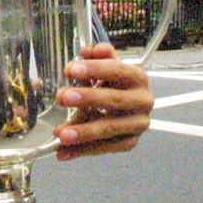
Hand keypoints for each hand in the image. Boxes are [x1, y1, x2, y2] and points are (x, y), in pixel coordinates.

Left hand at [53, 43, 153, 160]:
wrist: (127, 107)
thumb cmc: (113, 84)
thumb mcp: (105, 67)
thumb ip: (97, 58)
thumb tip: (88, 50)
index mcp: (137, 77)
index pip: (117, 70)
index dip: (94, 69)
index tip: (69, 70)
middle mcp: (143, 101)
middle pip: (114, 100)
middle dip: (87, 98)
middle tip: (61, 97)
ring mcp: (138, 124)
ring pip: (110, 128)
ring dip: (83, 132)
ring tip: (59, 134)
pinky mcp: (130, 142)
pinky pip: (105, 148)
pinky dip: (82, 151)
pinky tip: (62, 152)